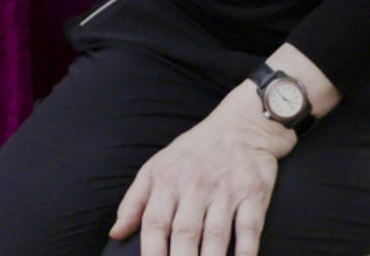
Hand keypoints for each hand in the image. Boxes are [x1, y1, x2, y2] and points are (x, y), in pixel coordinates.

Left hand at [111, 84, 295, 255]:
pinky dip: (245, 252)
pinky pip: (249, 229)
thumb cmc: (193, 152)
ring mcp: (225, 192)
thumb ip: (134, 201)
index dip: (150, 252)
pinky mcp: (253, 195)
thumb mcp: (156, 168)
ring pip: (215, 235)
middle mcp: (194, 187)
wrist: (240, 126)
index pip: (154, 223)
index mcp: (167, 181)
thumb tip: (116, 233)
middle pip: (184, 233)